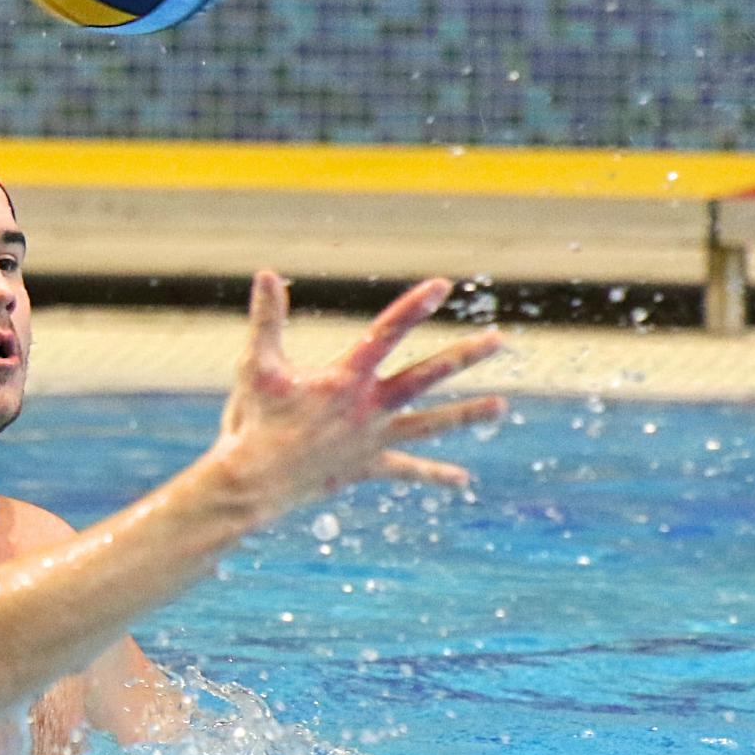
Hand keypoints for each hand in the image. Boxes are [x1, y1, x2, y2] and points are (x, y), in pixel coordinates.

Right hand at [213, 272, 505, 516]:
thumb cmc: (253, 421)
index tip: (442, 287)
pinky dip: (433, 475)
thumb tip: (266, 273)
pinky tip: (463, 481)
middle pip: (425, 377)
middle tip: (498, 341)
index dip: (413, 308)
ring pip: (429, 423)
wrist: (256, 481)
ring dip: (466, 415)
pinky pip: (405, 470)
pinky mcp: (367, 466)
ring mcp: (372, 439)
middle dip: (463, 357)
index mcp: (345, 378)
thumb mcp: (257, 365)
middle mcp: (368, 407)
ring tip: (501, 407)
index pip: (386, 334)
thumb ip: (267, 319)